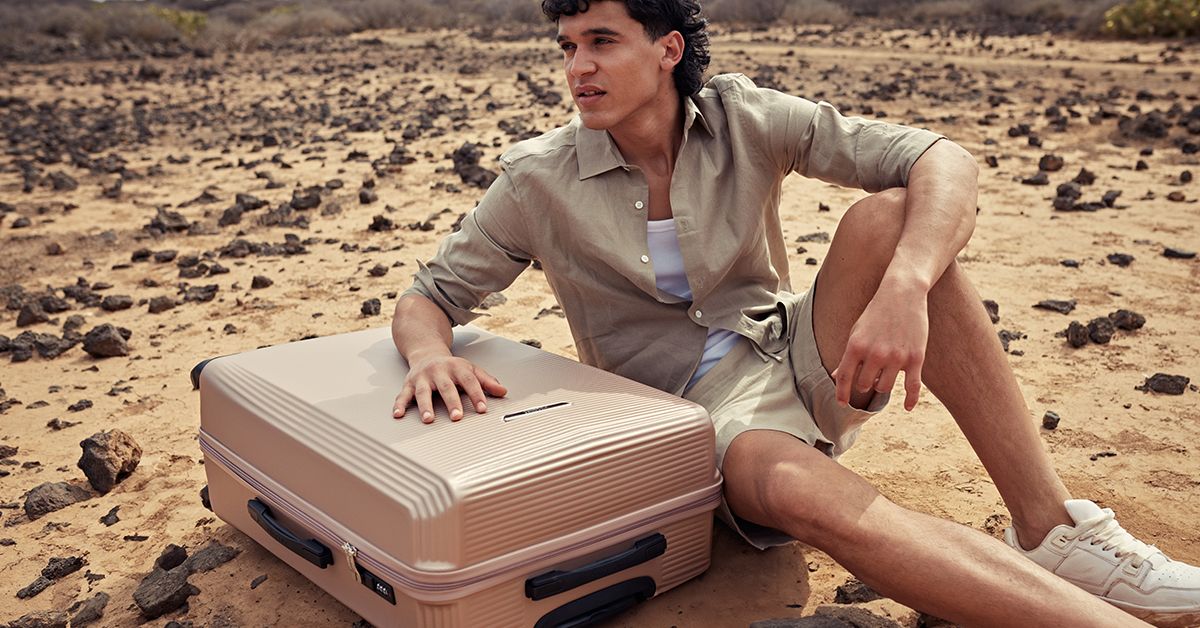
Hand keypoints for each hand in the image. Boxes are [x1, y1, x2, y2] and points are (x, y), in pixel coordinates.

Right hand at [393, 354, 506, 422]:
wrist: (427, 352)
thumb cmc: (451, 366)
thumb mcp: (470, 369)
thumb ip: (486, 381)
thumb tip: (503, 391)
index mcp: (456, 367)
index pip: (469, 381)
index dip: (476, 394)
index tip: (482, 408)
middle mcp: (438, 371)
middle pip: (446, 387)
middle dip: (452, 402)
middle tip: (457, 416)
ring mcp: (423, 377)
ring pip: (423, 392)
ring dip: (425, 406)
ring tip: (428, 419)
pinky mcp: (409, 383)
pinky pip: (403, 395)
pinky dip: (400, 405)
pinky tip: (398, 414)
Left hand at [830, 282, 927, 410]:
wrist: (903, 293)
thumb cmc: (876, 313)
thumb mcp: (856, 331)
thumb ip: (848, 356)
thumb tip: (837, 377)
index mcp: (856, 346)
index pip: (845, 378)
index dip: (841, 393)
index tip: (841, 403)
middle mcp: (875, 354)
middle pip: (865, 385)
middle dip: (865, 383)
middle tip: (870, 373)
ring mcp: (896, 357)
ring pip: (884, 387)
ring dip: (882, 384)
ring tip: (884, 372)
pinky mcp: (916, 358)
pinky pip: (912, 387)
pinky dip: (910, 399)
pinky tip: (907, 407)